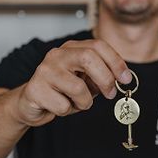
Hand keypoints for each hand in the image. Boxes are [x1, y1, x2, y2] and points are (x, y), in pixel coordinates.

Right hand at [12, 39, 132, 126]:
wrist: (31, 102)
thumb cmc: (62, 91)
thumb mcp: (85, 80)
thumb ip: (101, 76)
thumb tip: (122, 78)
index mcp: (71, 49)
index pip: (98, 46)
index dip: (116, 62)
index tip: (126, 79)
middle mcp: (57, 55)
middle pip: (88, 58)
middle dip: (105, 79)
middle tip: (110, 94)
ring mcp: (44, 71)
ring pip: (78, 88)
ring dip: (85, 102)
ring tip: (76, 102)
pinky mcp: (35, 89)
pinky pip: (63, 106)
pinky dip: (68, 111)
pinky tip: (59, 106)